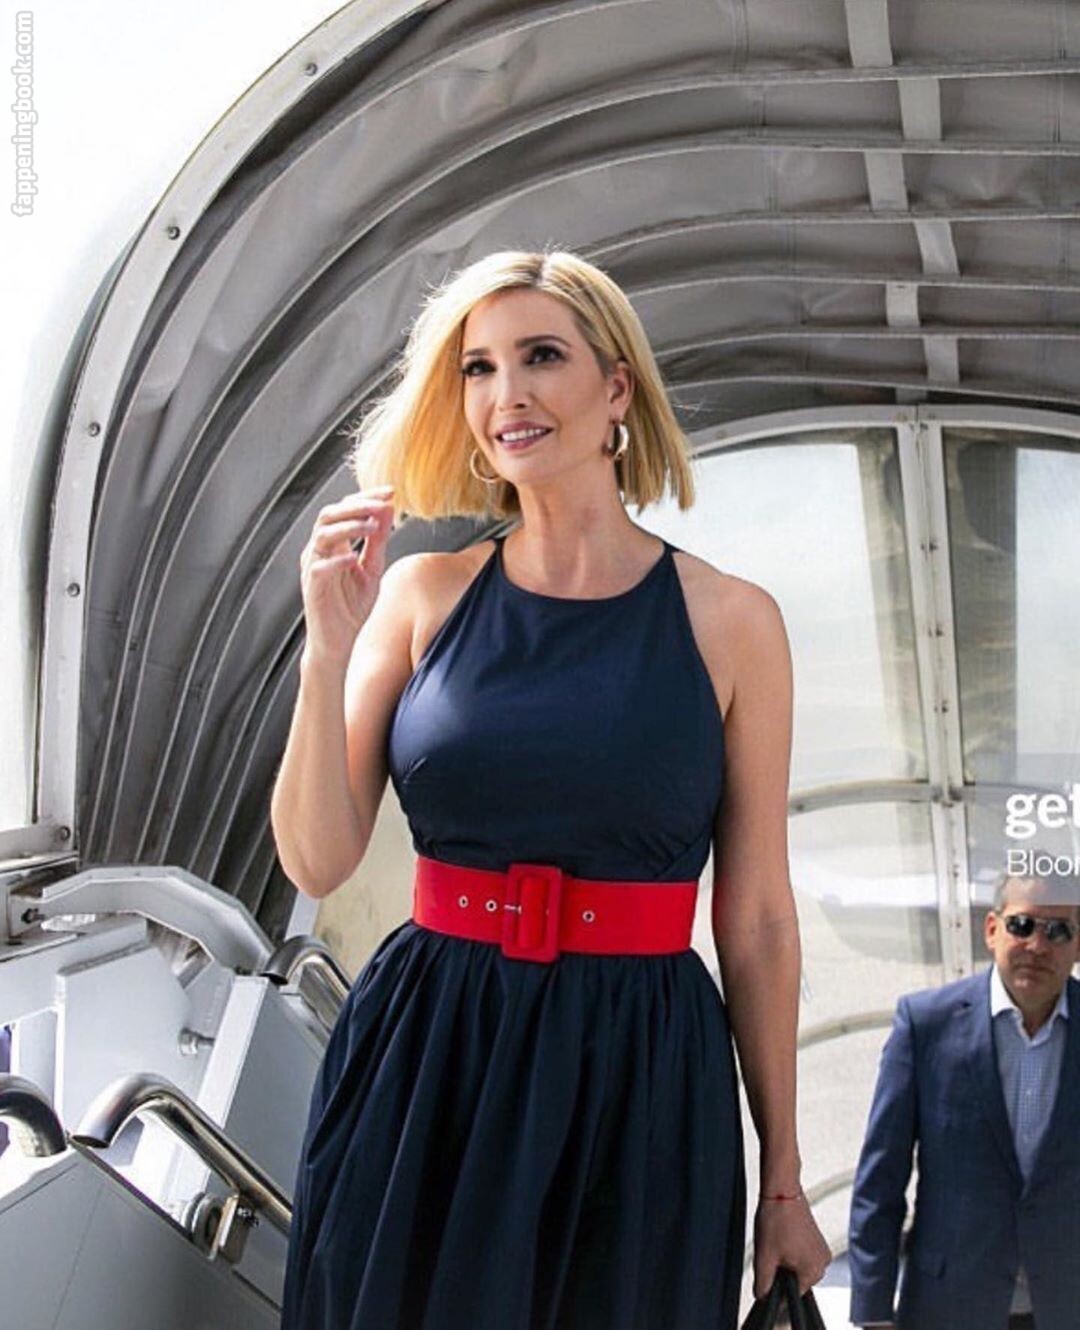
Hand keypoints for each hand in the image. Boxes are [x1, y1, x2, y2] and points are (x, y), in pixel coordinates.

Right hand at [299, 484, 395, 666]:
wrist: (338, 642)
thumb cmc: (352, 608)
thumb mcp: (372, 569)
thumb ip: (378, 541)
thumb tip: (387, 510)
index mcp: (333, 544)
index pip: (345, 509)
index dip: (366, 497)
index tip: (391, 492)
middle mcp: (319, 551)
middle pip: (330, 514)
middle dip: (357, 506)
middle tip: (381, 504)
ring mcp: (313, 568)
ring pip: (322, 535)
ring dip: (348, 527)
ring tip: (372, 526)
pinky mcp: (311, 588)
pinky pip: (320, 568)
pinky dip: (336, 560)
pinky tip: (353, 558)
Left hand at [752, 1191, 830, 1298]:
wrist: (782, 1191)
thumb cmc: (776, 1219)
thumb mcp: (764, 1257)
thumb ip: (763, 1283)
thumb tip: (763, 1297)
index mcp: (813, 1272)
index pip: (792, 1294)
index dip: (776, 1284)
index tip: (768, 1267)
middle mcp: (823, 1263)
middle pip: (795, 1280)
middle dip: (781, 1270)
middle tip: (771, 1249)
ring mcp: (822, 1251)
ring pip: (797, 1266)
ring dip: (785, 1259)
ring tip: (777, 1240)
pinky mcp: (818, 1240)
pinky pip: (802, 1254)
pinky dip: (790, 1249)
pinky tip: (782, 1235)